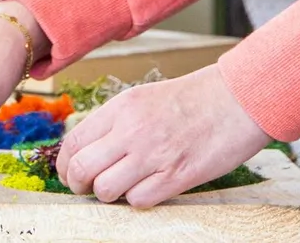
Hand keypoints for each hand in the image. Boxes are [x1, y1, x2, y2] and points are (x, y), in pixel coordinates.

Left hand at [56, 64, 267, 205]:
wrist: (235, 101)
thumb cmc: (190, 100)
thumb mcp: (142, 99)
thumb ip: (115, 122)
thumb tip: (89, 149)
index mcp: (120, 108)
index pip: (73, 142)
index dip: (64, 165)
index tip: (69, 175)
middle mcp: (130, 131)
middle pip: (81, 168)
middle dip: (77, 185)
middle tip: (86, 190)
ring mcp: (153, 155)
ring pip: (106, 189)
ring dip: (107, 196)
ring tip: (119, 190)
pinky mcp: (177, 177)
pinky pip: (139, 201)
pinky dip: (137, 201)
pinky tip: (147, 190)